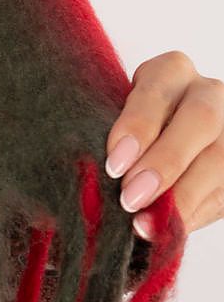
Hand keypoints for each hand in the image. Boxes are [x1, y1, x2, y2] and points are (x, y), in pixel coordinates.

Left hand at [105, 51, 223, 238]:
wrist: (167, 141)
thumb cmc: (131, 133)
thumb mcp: (118, 123)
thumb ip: (114, 145)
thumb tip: (91, 187)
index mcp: (171, 72)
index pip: (158, 90)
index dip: (138, 127)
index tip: (114, 165)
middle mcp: (208, 93)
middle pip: (200, 119)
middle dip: (165, 162)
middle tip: (130, 198)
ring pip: (221, 158)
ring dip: (182, 197)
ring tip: (145, 224)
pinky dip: (194, 213)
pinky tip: (169, 229)